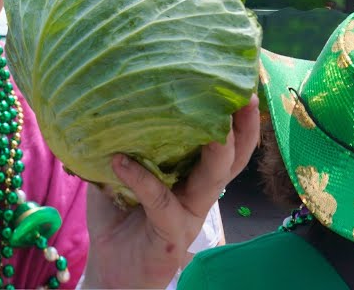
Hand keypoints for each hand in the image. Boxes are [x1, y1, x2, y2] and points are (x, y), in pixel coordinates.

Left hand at [84, 96, 259, 287]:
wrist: (111, 273)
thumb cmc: (117, 221)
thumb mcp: (119, 175)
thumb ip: (122, 143)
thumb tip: (106, 100)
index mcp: (194, 176)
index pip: (226, 143)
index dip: (239, 117)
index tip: (243, 82)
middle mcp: (201, 193)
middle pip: (235, 158)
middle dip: (245, 127)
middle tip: (248, 96)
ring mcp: (191, 214)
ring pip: (214, 177)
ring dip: (218, 149)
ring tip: (212, 123)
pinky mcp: (172, 233)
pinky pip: (160, 200)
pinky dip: (140, 177)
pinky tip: (119, 160)